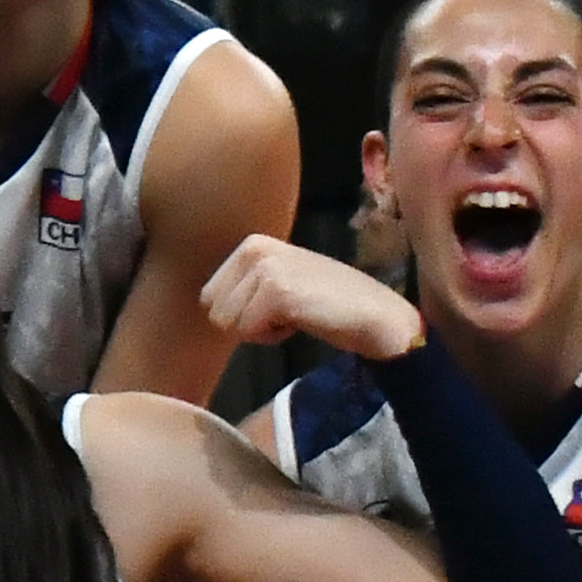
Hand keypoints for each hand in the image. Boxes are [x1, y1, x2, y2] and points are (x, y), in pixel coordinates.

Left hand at [201, 232, 424, 365]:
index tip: (277, 306)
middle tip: (286, 312)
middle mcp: (254, 249)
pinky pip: (248, 331)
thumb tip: (206, 305)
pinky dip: (272, 337)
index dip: (241, 313)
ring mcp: (265, 268)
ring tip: (295, 314)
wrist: (374, 315)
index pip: (209, 296)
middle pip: (213, 310)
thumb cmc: (326, 303)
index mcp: (251, 244)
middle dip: (245, 322)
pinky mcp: (276, 291)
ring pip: (227, 323)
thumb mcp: (280, 279)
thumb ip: (245, 285)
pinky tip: (301, 320)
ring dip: (260, 330)